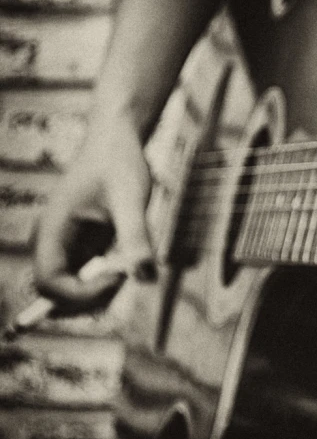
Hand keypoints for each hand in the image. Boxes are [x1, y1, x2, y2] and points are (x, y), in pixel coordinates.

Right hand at [34, 121, 153, 311]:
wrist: (116, 139)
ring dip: (99, 293)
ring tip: (131, 268)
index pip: (49, 284)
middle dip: (91, 299)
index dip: (81, 293)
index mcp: (53, 230)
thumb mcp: (131, 199)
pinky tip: (126, 268)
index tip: (118, 277)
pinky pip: (85, 277)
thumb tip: (145, 277)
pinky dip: (103, 283)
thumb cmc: (119, 162)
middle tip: (129, 277)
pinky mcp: (82, 244)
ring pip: (72, 289)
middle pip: (57, 294)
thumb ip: (136, 236)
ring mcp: (66, 245)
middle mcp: (53, 241)